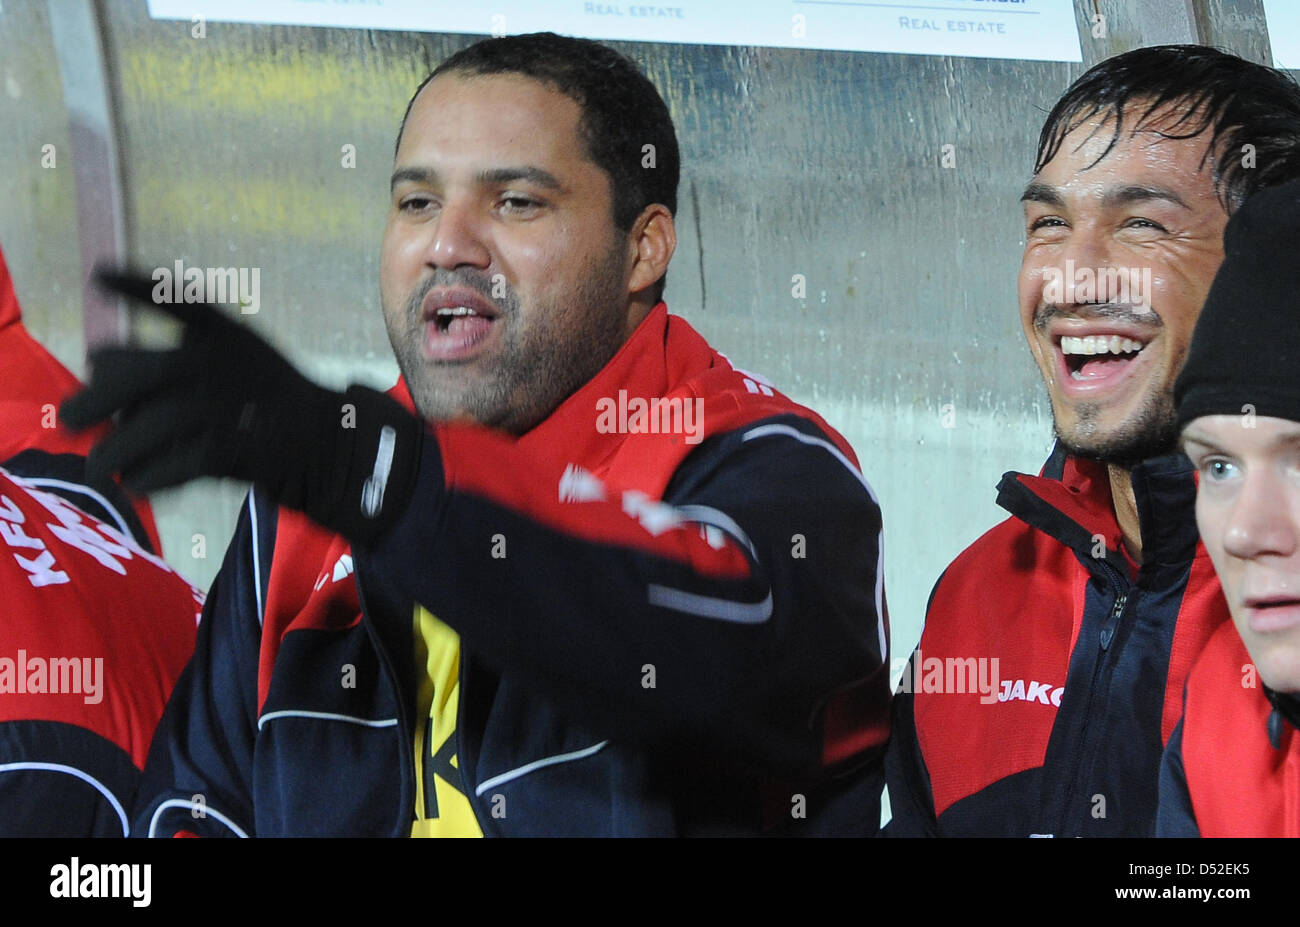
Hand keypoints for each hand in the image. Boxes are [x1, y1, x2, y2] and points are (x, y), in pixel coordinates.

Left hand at [60, 266, 420, 541]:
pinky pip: (174, 465)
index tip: (100, 275)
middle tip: (71, 419)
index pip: (176, 299)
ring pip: (148, 427)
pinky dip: (151, 477)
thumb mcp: (234, 360)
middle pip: (139, 372)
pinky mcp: (232, 448)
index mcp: (226, 333)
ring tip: (100, 467)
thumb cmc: (272, 402)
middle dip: (97, 398)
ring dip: (116, 451)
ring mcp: (227, 406)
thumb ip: (174, 359)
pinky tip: (138, 482)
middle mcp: (223, 362)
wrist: (330, 444)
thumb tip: (99, 364)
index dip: (135, 284)